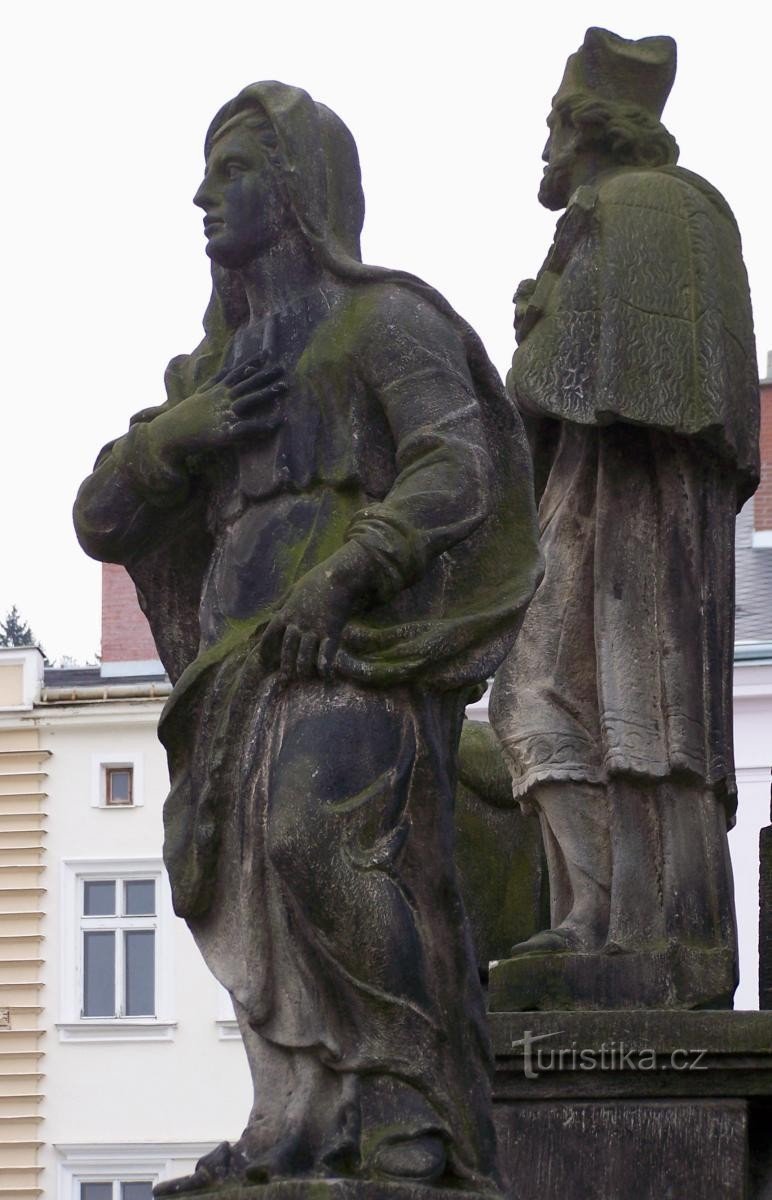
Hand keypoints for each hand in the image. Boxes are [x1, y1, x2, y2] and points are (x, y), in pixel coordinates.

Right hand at [147, 352, 285, 466]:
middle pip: (247, 383)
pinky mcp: (226, 432)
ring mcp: (225, 414)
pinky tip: (280, 421)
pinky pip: (250, 427)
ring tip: (285, 386)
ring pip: (250, 399)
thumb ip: (214, 381)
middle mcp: (222, 399)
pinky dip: (265, 424)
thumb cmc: (185, 415)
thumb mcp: (199, 393)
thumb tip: (225, 368)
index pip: (237, 373)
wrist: (171, 433)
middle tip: (283, 367)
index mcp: (217, 391)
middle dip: (265, 375)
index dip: (253, 363)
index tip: (266, 353)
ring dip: (267, 392)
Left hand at [259, 544, 378, 680]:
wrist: (340, 576)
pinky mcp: (331, 632)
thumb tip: (270, 611)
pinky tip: (325, 676)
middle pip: (286, 650)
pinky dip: (325, 667)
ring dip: (302, 669)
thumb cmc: (318, 579)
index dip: (265, 650)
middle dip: (285, 666)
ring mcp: (314, 629)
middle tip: (284, 679)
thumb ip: (282, 602)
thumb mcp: (294, 589)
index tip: (263, 661)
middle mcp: (297, 624)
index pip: (270, 635)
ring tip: (303, 677)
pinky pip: (325, 654)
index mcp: (286, 612)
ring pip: (304, 655)